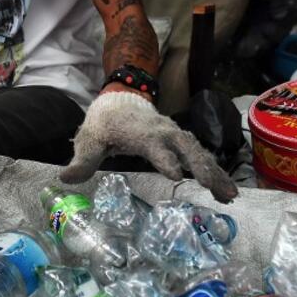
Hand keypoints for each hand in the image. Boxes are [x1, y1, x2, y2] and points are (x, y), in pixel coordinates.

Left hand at [61, 92, 238, 202]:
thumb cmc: (103, 123)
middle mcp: (163, 132)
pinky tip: (226, 192)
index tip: (175, 174)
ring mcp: (175, 135)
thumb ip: (82, 160)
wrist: (119, 100)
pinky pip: (201, 156)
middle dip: (201, 168)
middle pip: (186, 148)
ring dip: (215, 172)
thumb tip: (66, 179)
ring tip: (230, 195)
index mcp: (140, 132)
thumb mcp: (89, 139)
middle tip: (215, 189)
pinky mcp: (181, 141)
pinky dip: (215, 171)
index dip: (164, 158)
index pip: (154, 146)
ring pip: (199, 152)